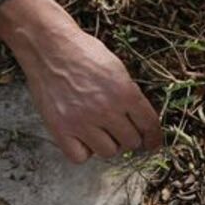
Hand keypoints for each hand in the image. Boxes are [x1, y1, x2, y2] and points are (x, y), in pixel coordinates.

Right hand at [0, 0, 163, 162]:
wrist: (49, 46)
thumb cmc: (83, 53)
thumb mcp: (117, 68)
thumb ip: (130, 95)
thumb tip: (141, 121)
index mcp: (125, 92)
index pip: (149, 125)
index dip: (154, 137)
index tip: (153, 142)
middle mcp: (106, 110)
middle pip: (131, 142)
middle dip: (129, 136)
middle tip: (120, 129)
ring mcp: (82, 121)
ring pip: (108, 152)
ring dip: (108, 144)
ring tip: (99, 130)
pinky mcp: (60, 128)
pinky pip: (80, 157)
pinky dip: (83, 151)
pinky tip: (82, 137)